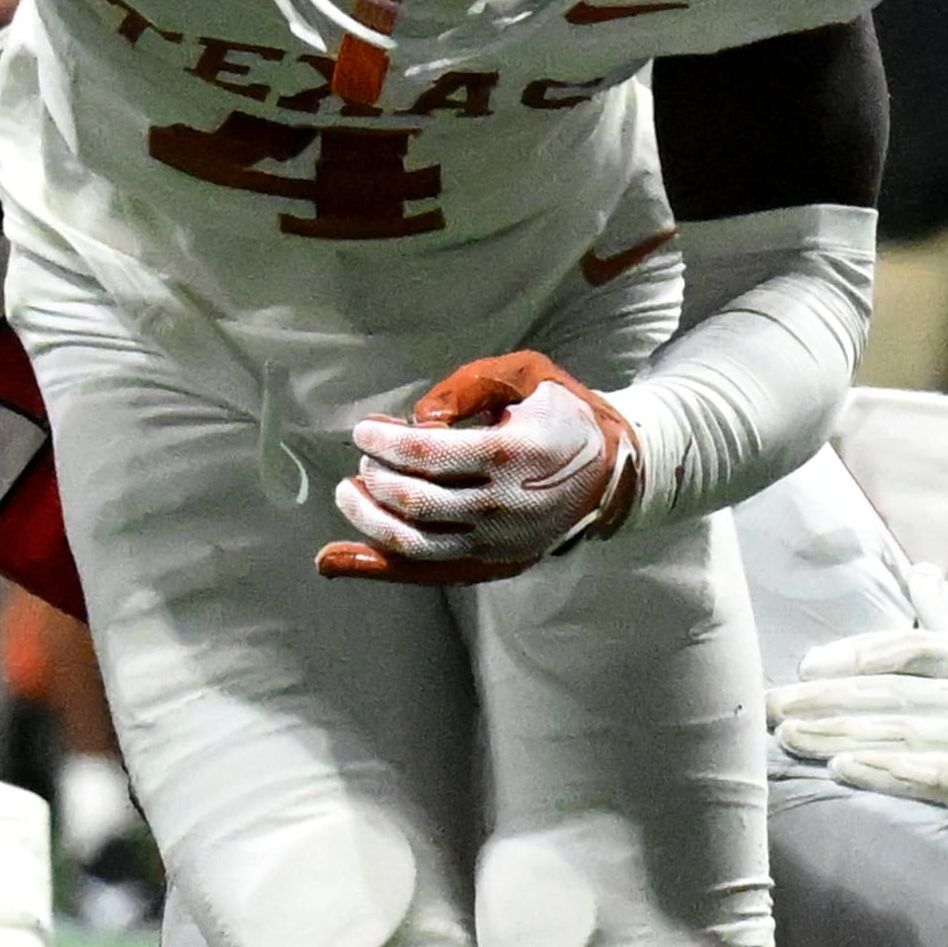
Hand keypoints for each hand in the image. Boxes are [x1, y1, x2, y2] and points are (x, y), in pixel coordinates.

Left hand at [320, 350, 637, 584]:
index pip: (428, 453)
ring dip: (367, 520)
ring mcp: (498, 543)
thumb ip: (467, 385)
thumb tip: (416, 419)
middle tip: (365, 457)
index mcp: (513, 453)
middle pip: (414, 499)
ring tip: (350, 494)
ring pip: (413, 543)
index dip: (384, 440)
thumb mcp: (525, 375)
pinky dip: (375, 568)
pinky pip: (425, 571)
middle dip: (375, 474)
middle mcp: (504, 506)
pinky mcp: (493, 564)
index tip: (365, 429)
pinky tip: (334, 560)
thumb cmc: (562, 415)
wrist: (613, 472)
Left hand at [766, 626, 947, 946]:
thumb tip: (919, 571)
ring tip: (790, 741)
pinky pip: (940, 776)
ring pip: (910, 734)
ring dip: (844, 735)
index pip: (917, 649)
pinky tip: (845, 772)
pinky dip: (890, 772)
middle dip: (827, 701)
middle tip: (768, 709)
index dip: (861, 654)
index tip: (808, 667)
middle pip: (898, 693)